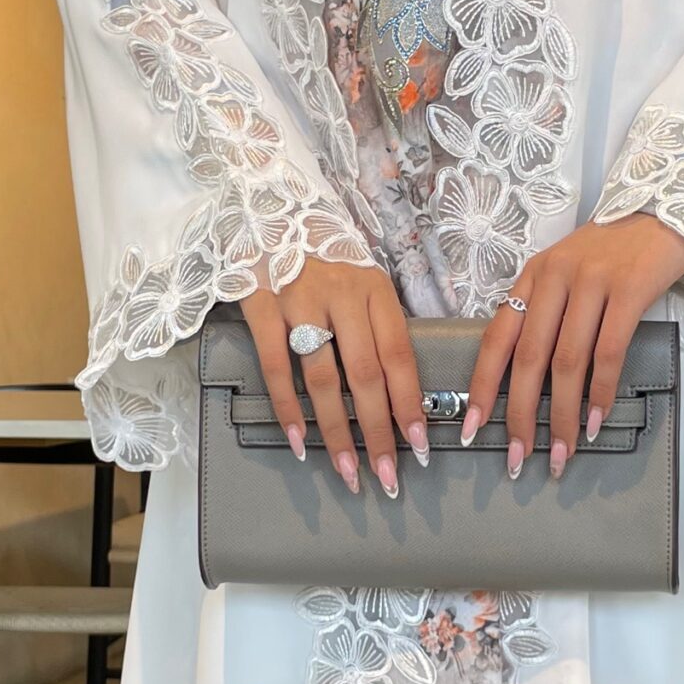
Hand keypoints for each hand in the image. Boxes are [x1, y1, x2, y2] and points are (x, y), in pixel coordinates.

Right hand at [240, 259, 426, 497]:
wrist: (269, 208)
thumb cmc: (325, 257)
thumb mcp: (364, 281)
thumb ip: (379, 327)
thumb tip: (401, 394)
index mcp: (375, 290)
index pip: (400, 356)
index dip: (410, 404)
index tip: (420, 444)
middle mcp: (342, 295)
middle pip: (367, 375)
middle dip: (379, 431)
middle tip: (387, 475)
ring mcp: (300, 301)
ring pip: (324, 379)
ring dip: (337, 431)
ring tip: (347, 469)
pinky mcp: (262, 305)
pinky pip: (276, 367)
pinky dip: (288, 408)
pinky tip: (300, 440)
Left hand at [463, 214, 683, 479]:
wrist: (669, 207)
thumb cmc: (618, 248)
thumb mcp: (569, 270)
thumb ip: (548, 311)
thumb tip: (531, 377)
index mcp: (534, 275)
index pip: (497, 339)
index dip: (483, 388)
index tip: (473, 428)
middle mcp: (555, 277)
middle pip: (529, 359)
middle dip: (521, 416)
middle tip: (520, 457)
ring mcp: (591, 282)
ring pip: (567, 363)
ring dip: (562, 415)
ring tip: (563, 450)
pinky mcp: (629, 290)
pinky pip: (608, 352)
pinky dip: (601, 392)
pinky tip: (596, 419)